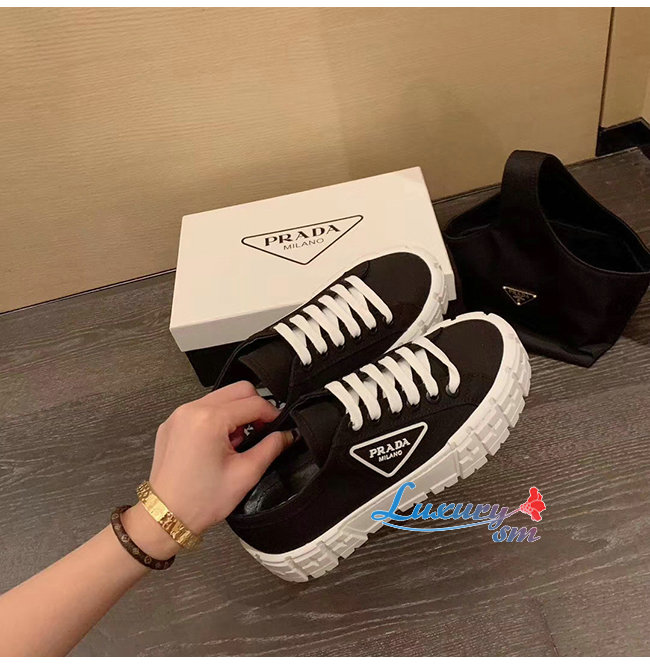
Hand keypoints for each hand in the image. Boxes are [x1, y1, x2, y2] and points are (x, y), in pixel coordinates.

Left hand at [121, 381, 292, 558]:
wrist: (165, 516)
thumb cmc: (201, 500)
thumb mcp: (245, 474)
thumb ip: (271, 448)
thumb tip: (287, 434)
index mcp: (210, 419)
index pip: (253, 402)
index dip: (272, 413)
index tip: (279, 427)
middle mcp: (192, 410)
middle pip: (237, 390)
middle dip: (254, 407)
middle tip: (260, 430)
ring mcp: (179, 415)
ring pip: (219, 397)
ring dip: (235, 412)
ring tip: (237, 442)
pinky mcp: (172, 423)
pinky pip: (202, 408)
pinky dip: (217, 418)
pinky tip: (219, 444)